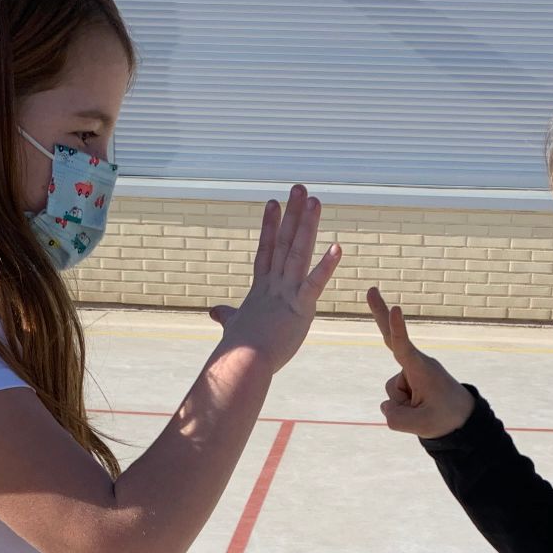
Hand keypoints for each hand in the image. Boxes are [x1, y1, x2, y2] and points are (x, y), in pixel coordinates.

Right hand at [206, 185, 341, 373]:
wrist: (241, 365)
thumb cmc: (238, 351)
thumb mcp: (234, 328)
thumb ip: (228, 316)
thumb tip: (214, 312)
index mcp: (262, 290)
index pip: (266, 250)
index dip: (270, 225)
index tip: (274, 201)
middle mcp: (274, 286)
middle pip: (284, 243)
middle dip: (292, 214)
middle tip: (300, 187)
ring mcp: (286, 295)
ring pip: (297, 254)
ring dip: (307, 226)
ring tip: (315, 200)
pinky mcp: (300, 309)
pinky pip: (314, 284)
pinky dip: (326, 266)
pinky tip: (337, 248)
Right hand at [368, 286, 474, 439]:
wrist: (462, 418)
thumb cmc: (446, 418)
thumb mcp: (422, 426)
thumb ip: (396, 418)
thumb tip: (385, 406)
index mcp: (422, 369)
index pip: (405, 347)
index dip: (398, 329)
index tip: (396, 309)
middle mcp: (414, 365)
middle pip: (390, 339)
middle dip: (380, 314)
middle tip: (371, 290)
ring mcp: (410, 372)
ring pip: (391, 394)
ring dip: (404, 407)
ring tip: (425, 409)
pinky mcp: (407, 380)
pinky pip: (393, 400)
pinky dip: (403, 409)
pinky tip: (419, 408)